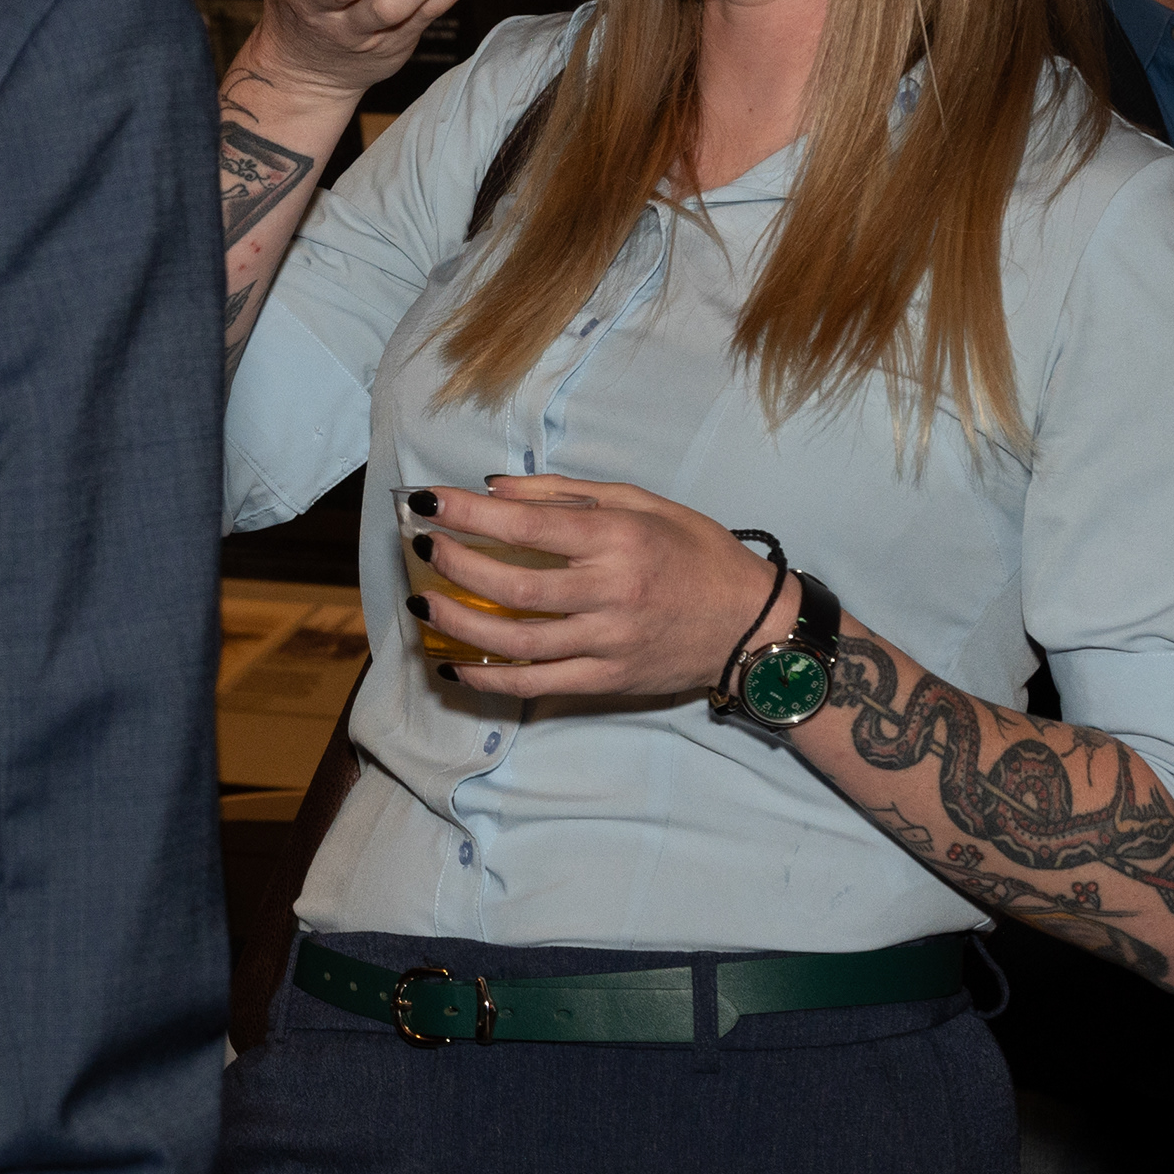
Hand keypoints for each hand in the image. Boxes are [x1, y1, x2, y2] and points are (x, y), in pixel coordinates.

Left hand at [398, 474, 784, 702]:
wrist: (751, 625)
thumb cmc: (696, 553)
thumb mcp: (642, 504)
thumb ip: (565, 495)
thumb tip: (494, 487)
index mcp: (620, 540)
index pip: (527, 528)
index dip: (468, 515)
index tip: (425, 503)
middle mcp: (612, 593)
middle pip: (515, 587)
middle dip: (456, 566)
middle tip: (422, 548)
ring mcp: (608, 643)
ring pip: (518, 642)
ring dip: (460, 624)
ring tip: (424, 604)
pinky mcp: (607, 680)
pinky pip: (537, 685)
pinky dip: (490, 679)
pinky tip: (455, 665)